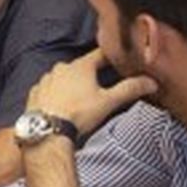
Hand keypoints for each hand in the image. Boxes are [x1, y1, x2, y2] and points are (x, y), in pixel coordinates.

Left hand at [25, 48, 157, 136]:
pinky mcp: (35, 93)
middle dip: (90, 72)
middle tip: (99, 82)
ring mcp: (45, 80)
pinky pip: (48, 89)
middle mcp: (60, 68)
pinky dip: (55, 93)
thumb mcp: (108, 101)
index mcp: (80, 66)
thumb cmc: (79, 114)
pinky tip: (60, 103)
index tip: (117, 56)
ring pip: (62, 77)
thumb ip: (130, 89)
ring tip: (80, 96)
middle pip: (80, 67)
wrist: (48, 131)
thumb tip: (151, 82)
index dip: (110, 55)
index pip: (99, 55)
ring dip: (71, 83)